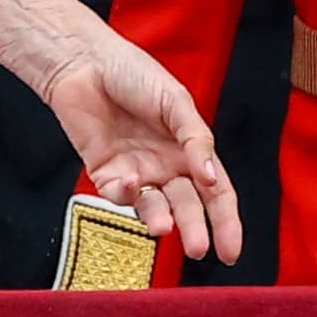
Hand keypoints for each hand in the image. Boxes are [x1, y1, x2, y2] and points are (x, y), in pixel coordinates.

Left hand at [28, 35, 241, 268]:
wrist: (85, 64)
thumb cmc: (134, 74)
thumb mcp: (176, 101)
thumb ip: (196, 140)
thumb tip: (212, 178)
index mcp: (191, 151)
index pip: (216, 193)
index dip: (226, 222)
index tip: (231, 252)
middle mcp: (167, 167)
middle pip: (187, 207)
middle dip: (195, 229)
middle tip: (199, 250)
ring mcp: (138, 173)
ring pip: (155, 208)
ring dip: (161, 221)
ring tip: (165, 228)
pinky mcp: (107, 175)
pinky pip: (120, 196)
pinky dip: (128, 195)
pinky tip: (132, 182)